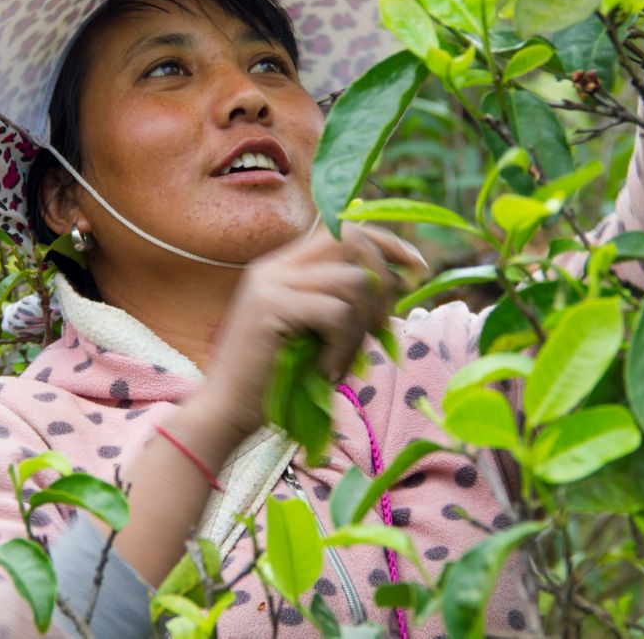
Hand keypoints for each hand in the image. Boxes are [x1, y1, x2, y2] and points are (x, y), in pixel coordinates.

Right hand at [197, 223, 427, 438]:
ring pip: (351, 281)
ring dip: (362, 326)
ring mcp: (270, 283)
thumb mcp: (318, 333)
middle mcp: (275, 266)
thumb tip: (400, 280)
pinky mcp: (271, 307)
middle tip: (383, 326)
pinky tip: (327, 370)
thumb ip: (346, 303)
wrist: (227, 413)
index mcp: (283, 266)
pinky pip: (337, 313)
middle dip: (383, 279)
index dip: (385, 242)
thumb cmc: (277, 381)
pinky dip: (344, 346)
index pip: (343, 231)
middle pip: (350, 241)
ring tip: (344, 360)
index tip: (417, 267)